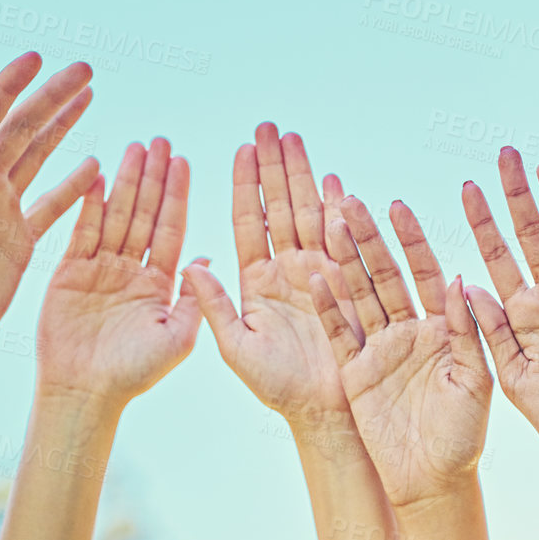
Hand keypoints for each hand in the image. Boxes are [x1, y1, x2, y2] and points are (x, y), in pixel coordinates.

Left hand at [0, 53, 97, 396]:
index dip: (10, 87)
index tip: (35, 58)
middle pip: (21, 129)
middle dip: (51, 97)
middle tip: (83, 68)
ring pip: (39, 157)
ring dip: (62, 126)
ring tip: (88, 96)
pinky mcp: (18, 242)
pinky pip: (52, 206)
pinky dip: (74, 185)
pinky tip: (95, 165)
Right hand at [35, 138, 200, 408]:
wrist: (85, 394)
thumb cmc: (134, 375)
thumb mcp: (178, 338)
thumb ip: (195, 299)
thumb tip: (208, 256)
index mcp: (161, 284)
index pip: (171, 229)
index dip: (178, 195)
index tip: (185, 162)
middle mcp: (132, 270)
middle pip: (145, 214)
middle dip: (153, 178)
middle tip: (161, 141)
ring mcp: (101, 269)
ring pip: (117, 216)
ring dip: (126, 182)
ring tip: (135, 147)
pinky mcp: (69, 272)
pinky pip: (82, 232)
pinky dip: (90, 205)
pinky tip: (98, 176)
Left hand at [182, 123, 361, 435]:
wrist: (325, 412)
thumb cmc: (278, 388)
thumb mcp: (236, 348)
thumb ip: (212, 305)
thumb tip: (191, 265)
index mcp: (256, 282)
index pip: (247, 222)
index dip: (244, 185)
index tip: (241, 148)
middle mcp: (287, 270)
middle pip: (279, 207)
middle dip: (274, 166)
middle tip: (269, 126)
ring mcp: (319, 273)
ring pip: (308, 214)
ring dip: (302, 176)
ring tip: (295, 138)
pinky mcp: (347, 284)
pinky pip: (341, 241)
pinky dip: (339, 210)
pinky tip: (333, 180)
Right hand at [309, 196, 491, 509]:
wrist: (432, 480)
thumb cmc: (465, 435)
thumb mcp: (475, 380)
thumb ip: (469, 332)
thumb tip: (463, 281)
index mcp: (443, 326)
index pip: (426, 272)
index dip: (412, 240)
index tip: (398, 206)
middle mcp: (409, 329)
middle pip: (385, 275)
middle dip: (369, 238)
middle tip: (351, 200)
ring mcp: (380, 348)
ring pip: (358, 296)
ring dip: (343, 262)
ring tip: (327, 223)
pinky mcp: (356, 371)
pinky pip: (340, 334)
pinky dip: (328, 309)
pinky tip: (315, 280)